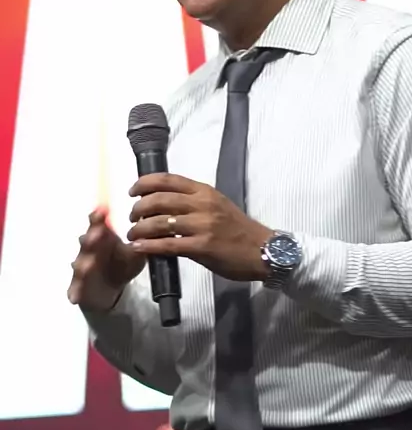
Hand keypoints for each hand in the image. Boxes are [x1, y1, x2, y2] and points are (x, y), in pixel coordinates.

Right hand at [68, 207, 145, 309]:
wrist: (112, 288)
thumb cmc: (123, 264)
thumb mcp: (136, 254)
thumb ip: (141, 243)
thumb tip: (151, 230)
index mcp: (104, 237)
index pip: (98, 223)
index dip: (98, 217)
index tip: (101, 212)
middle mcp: (90, 250)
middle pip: (88, 241)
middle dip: (92, 237)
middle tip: (97, 234)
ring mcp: (83, 267)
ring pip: (81, 264)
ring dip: (84, 264)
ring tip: (88, 265)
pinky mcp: (79, 286)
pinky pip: (76, 288)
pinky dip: (75, 292)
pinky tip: (75, 296)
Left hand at [128, 174, 273, 280]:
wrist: (262, 250)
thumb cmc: (238, 229)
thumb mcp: (217, 205)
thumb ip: (193, 202)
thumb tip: (163, 203)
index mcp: (204, 191)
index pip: (168, 179)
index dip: (145, 182)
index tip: (132, 191)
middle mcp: (202, 204)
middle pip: (159, 199)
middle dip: (138, 208)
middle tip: (131, 217)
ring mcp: (202, 225)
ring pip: (159, 222)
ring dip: (139, 229)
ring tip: (132, 235)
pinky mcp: (202, 247)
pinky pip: (168, 244)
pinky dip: (149, 246)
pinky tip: (139, 248)